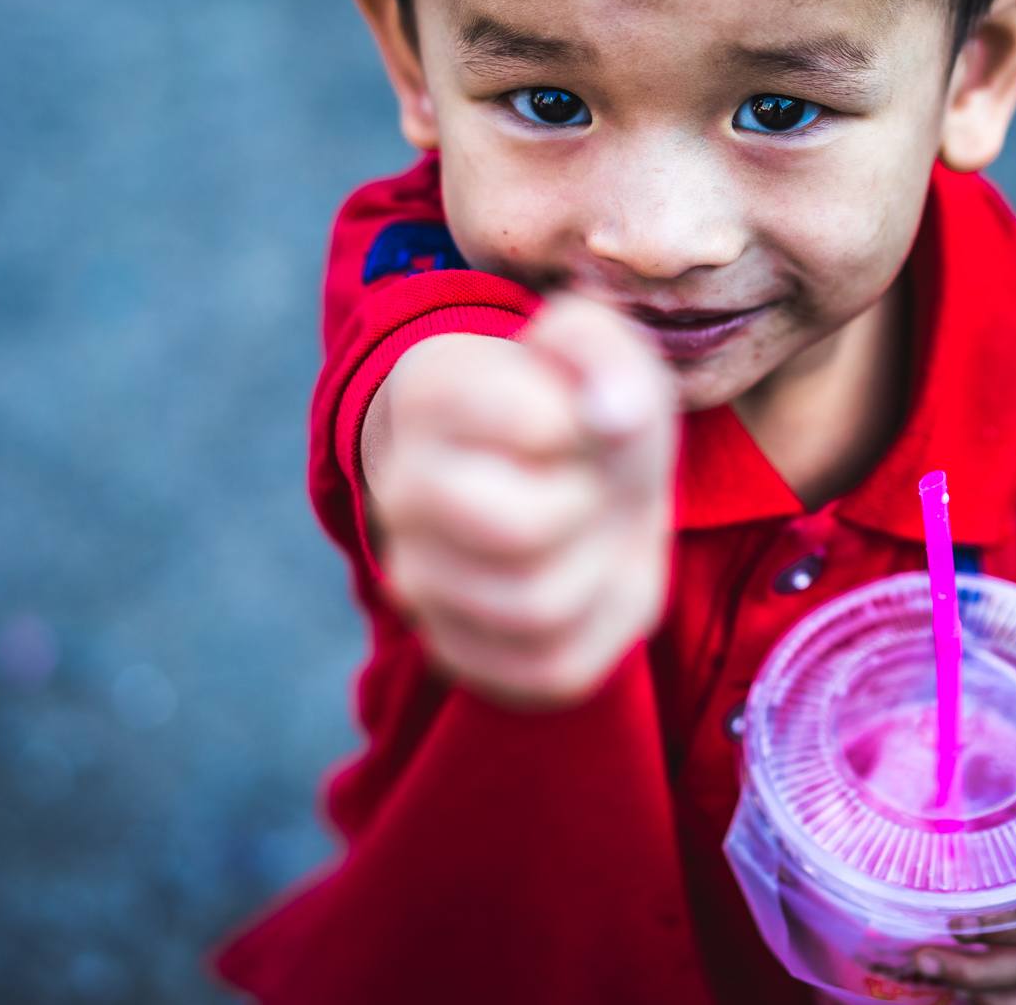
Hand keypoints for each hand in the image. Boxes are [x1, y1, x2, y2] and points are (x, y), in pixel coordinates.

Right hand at [366, 294, 676, 707]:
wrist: (564, 474)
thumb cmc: (581, 406)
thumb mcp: (602, 349)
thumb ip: (605, 352)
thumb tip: (615, 413)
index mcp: (429, 396)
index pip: (539, 426)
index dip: (582, 424)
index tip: (570, 416)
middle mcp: (400, 494)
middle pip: (524, 532)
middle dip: (586, 505)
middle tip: (583, 482)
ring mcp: (420, 580)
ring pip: (538, 607)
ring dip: (597, 567)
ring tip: (582, 530)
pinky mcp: (458, 651)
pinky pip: (546, 666)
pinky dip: (594, 626)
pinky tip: (581, 580)